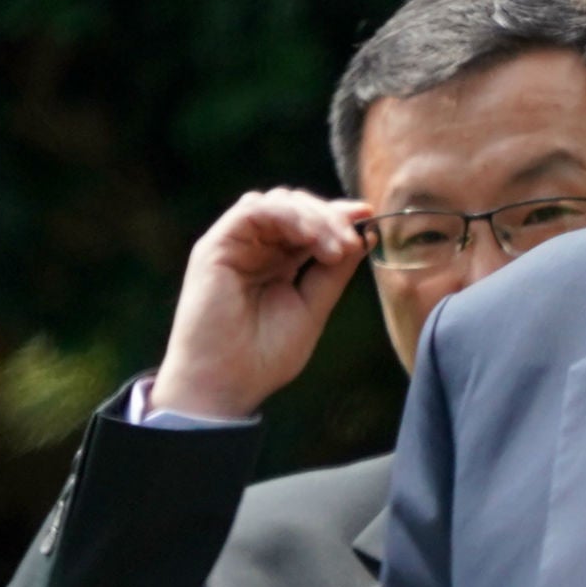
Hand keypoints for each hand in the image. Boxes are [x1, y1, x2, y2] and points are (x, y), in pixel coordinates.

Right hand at [149, 188, 370, 419]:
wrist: (225, 384)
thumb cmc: (263, 357)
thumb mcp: (312, 308)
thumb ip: (334, 272)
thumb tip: (364, 236)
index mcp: (277, 263)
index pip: (309, 224)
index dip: (338, 217)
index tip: (368, 218)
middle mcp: (255, 249)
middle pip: (295, 206)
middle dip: (329, 217)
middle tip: (351, 243)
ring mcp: (235, 245)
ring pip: (277, 202)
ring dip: (312, 217)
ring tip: (334, 249)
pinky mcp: (216, 246)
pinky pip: (253, 210)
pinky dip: (286, 216)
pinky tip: (309, 237)